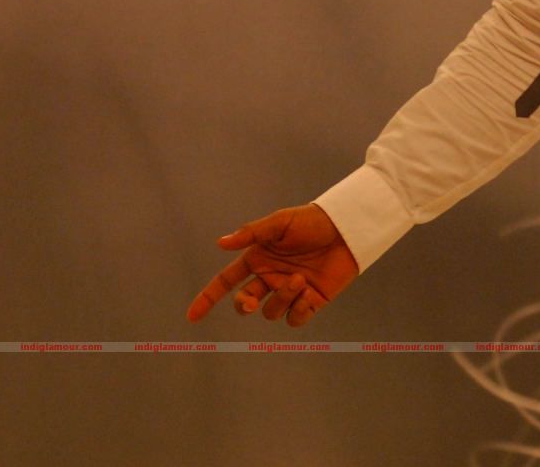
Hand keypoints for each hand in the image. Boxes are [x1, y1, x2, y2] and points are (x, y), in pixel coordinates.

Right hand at [186, 203, 359, 327]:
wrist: (346, 229)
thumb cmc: (312, 221)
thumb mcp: (280, 222)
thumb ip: (251, 233)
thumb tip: (221, 243)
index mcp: (257, 259)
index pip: (225, 281)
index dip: (208, 298)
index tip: (192, 316)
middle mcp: (269, 277)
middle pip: (244, 302)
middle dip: (244, 305)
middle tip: (251, 300)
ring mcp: (288, 291)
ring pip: (271, 311)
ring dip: (281, 298)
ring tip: (299, 279)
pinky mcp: (310, 301)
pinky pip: (295, 318)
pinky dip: (298, 310)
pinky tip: (308, 293)